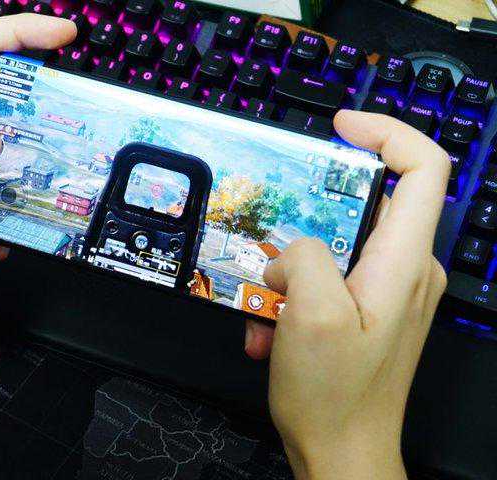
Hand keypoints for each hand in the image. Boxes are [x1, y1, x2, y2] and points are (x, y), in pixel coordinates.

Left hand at [0, 14, 76, 319]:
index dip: (19, 34)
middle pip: (2, 85)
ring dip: (41, 151)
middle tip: (71, 106)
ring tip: (56, 170)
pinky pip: (20, 174)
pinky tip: (22, 224)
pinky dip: (32, 194)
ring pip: (18, 133)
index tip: (62, 37)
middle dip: (40, 92)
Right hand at [245, 111, 449, 478]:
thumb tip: (291, 250)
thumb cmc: (335, 395)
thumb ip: (303, 255)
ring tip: (263, 310)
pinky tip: (268, 333)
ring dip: (287, 272)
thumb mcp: (311, 313)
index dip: (386, 132)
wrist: (343, 454)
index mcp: (404, 262)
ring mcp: (385, 292)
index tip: (340, 128)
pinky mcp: (365, 311)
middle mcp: (404, 271)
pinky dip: (291, 297)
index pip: (424, 167)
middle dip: (305, 221)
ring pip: (331, 247)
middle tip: (268, 242)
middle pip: (362, 207)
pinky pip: (325, 280)